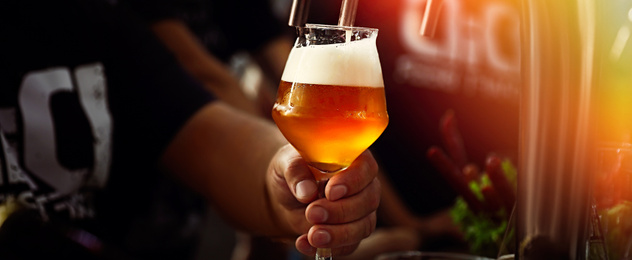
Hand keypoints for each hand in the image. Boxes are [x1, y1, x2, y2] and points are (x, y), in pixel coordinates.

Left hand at [266, 144, 380, 256]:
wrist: (288, 194)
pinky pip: (349, 245)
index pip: (365, 168)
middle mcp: (363, 184)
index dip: (352, 181)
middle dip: (340, 211)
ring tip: (312, 236)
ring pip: (363, 226)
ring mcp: (361, 211)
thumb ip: (296, 171)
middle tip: (312, 213)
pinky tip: (305, 243)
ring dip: (338, 234)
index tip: (330, 192)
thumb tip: (306, 192)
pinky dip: (329, 248)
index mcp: (353, 158)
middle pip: (367, 200)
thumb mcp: (287, 162)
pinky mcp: (352, 232)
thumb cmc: (293, 170)